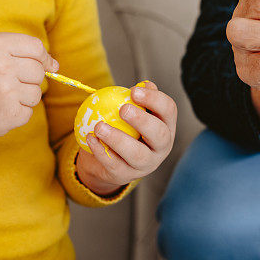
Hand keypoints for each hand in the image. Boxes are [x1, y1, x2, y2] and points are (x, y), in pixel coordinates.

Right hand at [0, 32, 56, 139]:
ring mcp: (5, 93)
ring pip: (35, 93)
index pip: (36, 47)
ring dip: (22, 97)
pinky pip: (27, 112)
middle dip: (28, 78)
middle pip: (38, 71)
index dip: (42, 57)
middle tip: (5, 82)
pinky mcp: (8, 115)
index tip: (42, 65)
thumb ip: (16, 48)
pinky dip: (15, 113)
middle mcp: (1, 68)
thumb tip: (54, 65)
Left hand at [75, 81, 176, 195]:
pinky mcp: (126, 176)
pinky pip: (114, 164)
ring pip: (137, 155)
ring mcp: (146, 165)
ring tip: (99, 127)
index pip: (169, 110)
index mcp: (166, 126)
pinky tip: (90, 138)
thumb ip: (138, 99)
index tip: (133, 91)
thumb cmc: (126, 128)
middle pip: (159, 135)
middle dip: (142, 121)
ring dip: (118, 139)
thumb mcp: (134, 113)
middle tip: (123, 109)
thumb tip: (145, 84)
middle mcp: (161, 147)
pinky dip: (100, 151)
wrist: (111, 160)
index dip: (154, 99)